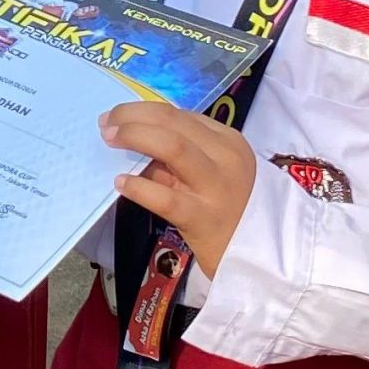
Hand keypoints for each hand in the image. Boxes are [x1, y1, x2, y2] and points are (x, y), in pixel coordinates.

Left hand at [101, 102, 257, 278]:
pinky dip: (139, 187)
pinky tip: (121, 183)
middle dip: (132, 116)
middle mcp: (225, 157)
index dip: (142, 110)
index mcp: (227, 140)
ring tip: (109, 140)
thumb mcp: (212, 174)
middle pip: (171, 122)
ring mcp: (216, 187)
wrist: (262, 259)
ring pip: (172, 146)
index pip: (178, 114)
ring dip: (134, 137)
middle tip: (105, 123)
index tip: (117, 115)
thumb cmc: (230, 210)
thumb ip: (181, 157)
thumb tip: (133, 140)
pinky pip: (166, 197)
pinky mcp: (204, 218)